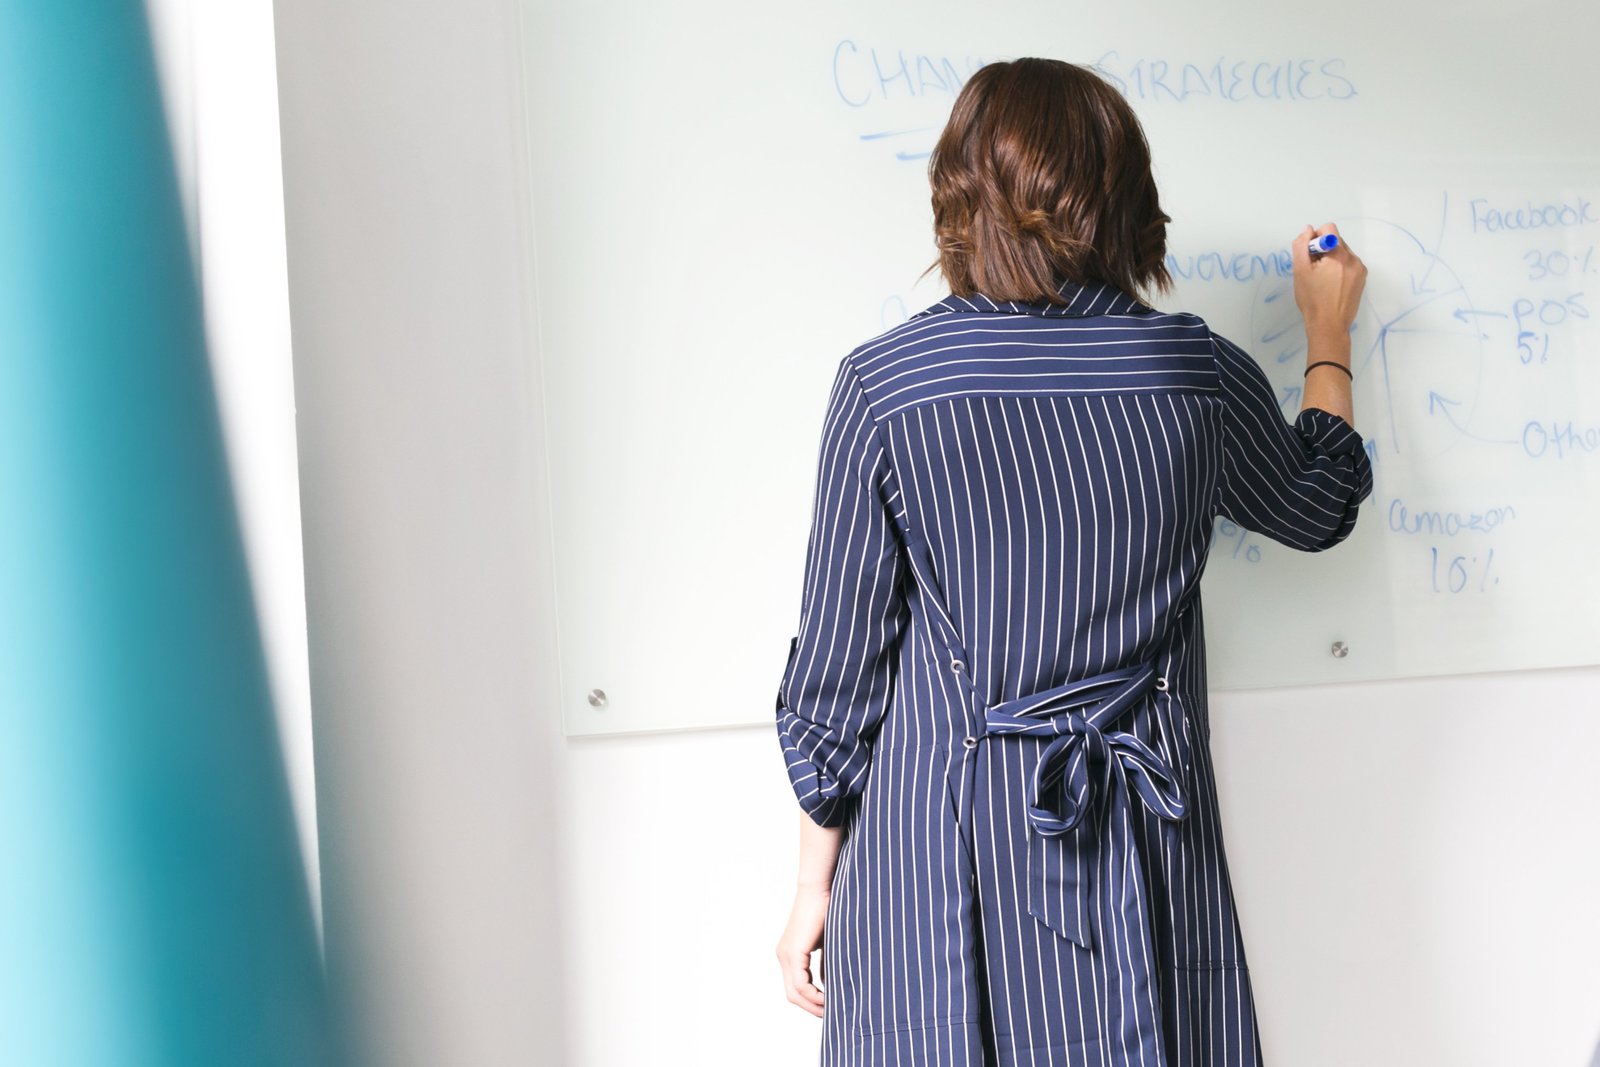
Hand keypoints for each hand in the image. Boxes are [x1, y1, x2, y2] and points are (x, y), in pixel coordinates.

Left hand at [776, 883, 829, 1017]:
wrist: (819, 888)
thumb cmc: (827, 909)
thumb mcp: (827, 943)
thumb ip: (826, 963)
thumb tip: (828, 984)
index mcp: (789, 953)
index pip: (796, 988)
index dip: (811, 1001)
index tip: (829, 1006)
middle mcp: (783, 956)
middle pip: (792, 995)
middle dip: (811, 1008)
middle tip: (830, 1015)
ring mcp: (786, 955)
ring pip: (795, 993)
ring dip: (813, 1005)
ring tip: (832, 1009)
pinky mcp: (793, 952)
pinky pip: (801, 984)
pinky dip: (815, 995)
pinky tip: (829, 997)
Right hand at [1292, 221, 1366, 335]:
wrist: (1329, 325)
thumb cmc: (1312, 299)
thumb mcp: (1300, 271)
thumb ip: (1301, 246)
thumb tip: (1308, 230)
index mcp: (1339, 255)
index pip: (1328, 229)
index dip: (1314, 239)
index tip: (1309, 256)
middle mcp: (1354, 258)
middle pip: (1336, 241)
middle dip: (1323, 250)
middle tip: (1314, 270)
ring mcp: (1360, 269)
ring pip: (1342, 253)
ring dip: (1331, 260)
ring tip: (1323, 280)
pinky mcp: (1362, 279)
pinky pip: (1349, 264)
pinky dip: (1339, 269)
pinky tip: (1332, 284)